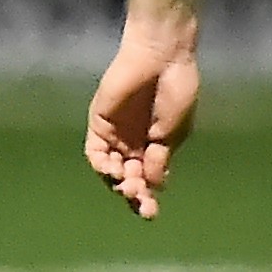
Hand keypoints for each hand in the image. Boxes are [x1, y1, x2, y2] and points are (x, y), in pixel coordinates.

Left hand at [84, 13, 200, 218]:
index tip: (151, 213)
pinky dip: (101, 165)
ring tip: (128, 185)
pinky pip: (95, 152)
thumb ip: (159, 158)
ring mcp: (116, 134)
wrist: (163, 57)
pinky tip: (112, 171)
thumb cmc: (175, 90)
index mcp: (156, 147)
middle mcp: (134, 144)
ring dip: (116, 183)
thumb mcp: (173, 131)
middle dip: (133, 194)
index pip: (147, 180)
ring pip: (110, 169)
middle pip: (128, 179)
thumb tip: (152, 185)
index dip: (147, 198)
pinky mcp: (100, 123)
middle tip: (140, 202)